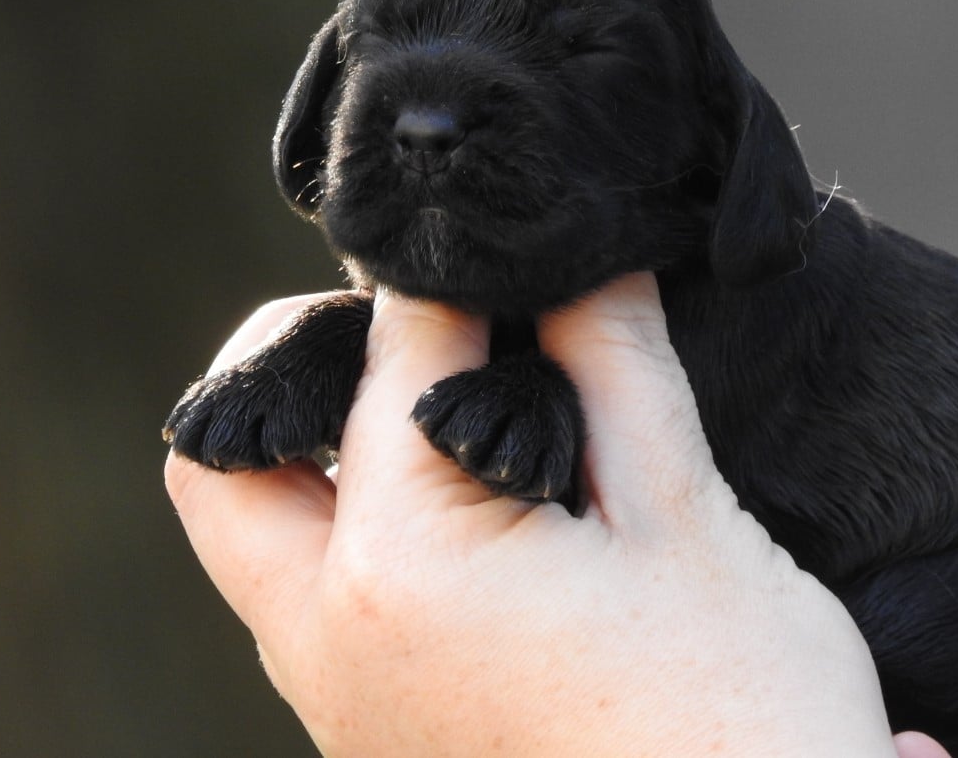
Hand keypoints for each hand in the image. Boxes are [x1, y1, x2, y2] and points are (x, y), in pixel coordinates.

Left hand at [164, 273, 900, 756]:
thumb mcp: (691, 521)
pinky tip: (466, 509)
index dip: (451, 280)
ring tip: (440, 410)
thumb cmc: (736, 725)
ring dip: (315, 458)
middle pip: (221, 468)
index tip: (503, 250)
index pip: (388, 358)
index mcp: (401, 569)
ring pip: (255, 546)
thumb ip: (622, 371)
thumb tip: (588, 267)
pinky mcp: (380, 741)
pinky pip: (312, 608)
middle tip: (403, 332)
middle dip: (294, 371)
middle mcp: (332, 645)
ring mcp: (342, 709)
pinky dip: (354, 530)